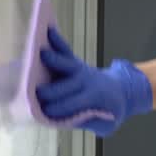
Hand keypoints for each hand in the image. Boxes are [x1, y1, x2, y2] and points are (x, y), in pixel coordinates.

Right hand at [35, 26, 151, 136]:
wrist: (123, 90)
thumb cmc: (110, 111)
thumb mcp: (107, 125)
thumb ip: (91, 123)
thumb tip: (69, 118)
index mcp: (93, 99)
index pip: (69, 106)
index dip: (55, 110)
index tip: (43, 112)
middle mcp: (86, 81)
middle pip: (62, 87)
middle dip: (47, 92)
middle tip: (32, 94)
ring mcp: (80, 69)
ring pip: (64, 63)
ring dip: (52, 59)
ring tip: (38, 53)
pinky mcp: (76, 62)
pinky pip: (65, 50)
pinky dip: (57, 40)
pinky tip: (47, 30)